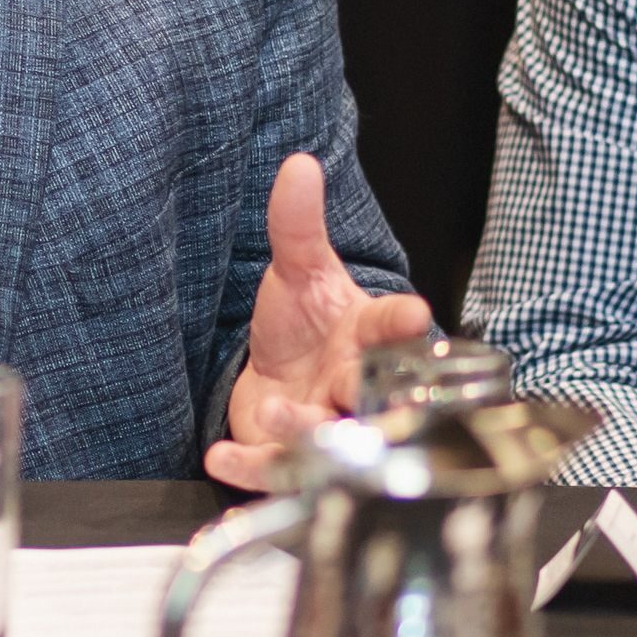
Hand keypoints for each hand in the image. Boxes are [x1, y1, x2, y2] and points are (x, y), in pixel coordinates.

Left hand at [205, 153, 432, 490]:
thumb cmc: (306, 323)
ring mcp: (328, 425)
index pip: (394, 326)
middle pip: (370, 392)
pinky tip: (221, 456)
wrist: (280, 374)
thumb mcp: (298, 270)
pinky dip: (249, 469)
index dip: (404, 321)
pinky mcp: (292, 459)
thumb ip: (297, 225)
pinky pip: (276, 472)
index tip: (415, 313)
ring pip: (328, 437)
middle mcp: (356, 385)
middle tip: (347, 383)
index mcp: (368, 336)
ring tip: (272, 412)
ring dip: (303, 427)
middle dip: (359, 390)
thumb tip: (298, 165)